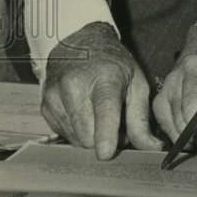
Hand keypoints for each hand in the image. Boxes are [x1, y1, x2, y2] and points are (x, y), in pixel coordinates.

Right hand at [41, 22, 162, 159]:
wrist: (80, 43)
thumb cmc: (112, 65)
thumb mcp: (136, 84)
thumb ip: (142, 119)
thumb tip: (151, 148)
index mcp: (104, 77)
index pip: (104, 109)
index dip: (105, 134)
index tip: (106, 153)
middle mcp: (75, 85)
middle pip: (88, 134)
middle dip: (104, 140)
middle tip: (116, 125)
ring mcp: (56, 96)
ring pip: (75, 139)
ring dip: (91, 137)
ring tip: (99, 117)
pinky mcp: (45, 106)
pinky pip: (64, 134)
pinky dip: (77, 132)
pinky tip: (84, 115)